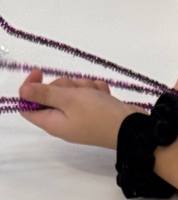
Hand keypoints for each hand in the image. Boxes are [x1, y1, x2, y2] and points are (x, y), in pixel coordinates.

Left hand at [18, 69, 139, 147]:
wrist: (133, 128)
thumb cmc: (98, 115)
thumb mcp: (68, 99)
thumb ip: (44, 94)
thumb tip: (22, 92)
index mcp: (53, 122)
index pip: (28, 106)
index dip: (30, 88)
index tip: (40, 72)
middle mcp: (64, 122)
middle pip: (51, 95)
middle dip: (64, 85)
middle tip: (77, 89)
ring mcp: (80, 118)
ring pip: (72, 92)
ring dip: (83, 86)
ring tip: (95, 92)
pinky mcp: (95, 114)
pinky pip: (88, 95)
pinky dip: (96, 91)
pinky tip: (104, 95)